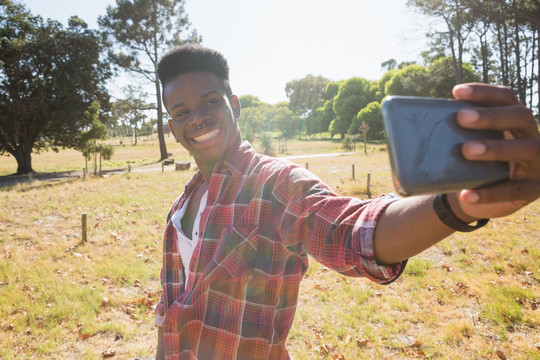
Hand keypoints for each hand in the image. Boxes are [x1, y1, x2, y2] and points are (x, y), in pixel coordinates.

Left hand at [451, 83, 539, 218]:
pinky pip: (512, 190)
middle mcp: (532, 136)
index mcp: (515, 120)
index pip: (506, 97)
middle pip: (520, 116)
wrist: (480, 199)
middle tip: (461, 118)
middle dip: (490, 116)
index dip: (484, 92)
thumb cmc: (473, 164)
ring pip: (524, 149)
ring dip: (494, 148)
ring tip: (466, 150)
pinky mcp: (533, 189)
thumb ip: (456, 131)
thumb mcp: (468, 144)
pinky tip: (467, 194)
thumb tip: (421, 119)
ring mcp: (537, 163)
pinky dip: (488, 193)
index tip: (457, 92)